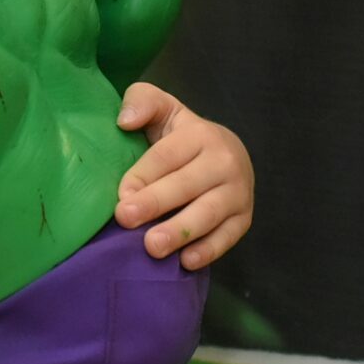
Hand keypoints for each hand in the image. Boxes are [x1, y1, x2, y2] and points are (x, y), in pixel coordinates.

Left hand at [113, 82, 253, 269]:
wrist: (227, 154)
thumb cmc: (181, 136)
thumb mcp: (163, 109)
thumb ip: (142, 102)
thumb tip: (124, 121)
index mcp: (199, 134)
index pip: (166, 157)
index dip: (142, 176)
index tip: (119, 196)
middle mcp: (224, 161)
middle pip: (186, 184)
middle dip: (155, 202)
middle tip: (126, 218)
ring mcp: (238, 191)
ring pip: (209, 213)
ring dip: (181, 231)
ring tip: (152, 246)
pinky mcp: (244, 217)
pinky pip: (228, 236)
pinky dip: (209, 250)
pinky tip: (186, 261)